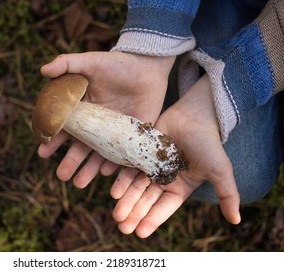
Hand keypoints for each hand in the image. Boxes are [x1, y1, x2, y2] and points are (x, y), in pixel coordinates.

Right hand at [38, 51, 174, 187]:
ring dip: (88, 170)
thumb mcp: (91, 61)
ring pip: (98, 155)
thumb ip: (67, 64)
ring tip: (79, 183)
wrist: (149, 67)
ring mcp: (113, 133)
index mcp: (82, 110)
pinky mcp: (131, 136)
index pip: (64, 129)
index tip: (43, 152)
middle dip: (70, 162)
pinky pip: (122, 155)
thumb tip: (42, 70)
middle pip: (80, 147)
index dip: (53, 140)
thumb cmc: (117, 64)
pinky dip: (114, 165)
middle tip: (62, 176)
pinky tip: (106, 174)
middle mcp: (96, 125)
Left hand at [111, 74, 240, 237]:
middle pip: (146, 201)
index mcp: (179, 188)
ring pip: (135, 187)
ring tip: (116, 214)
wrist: (195, 116)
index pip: (163, 208)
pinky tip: (114, 192)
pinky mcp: (140, 154)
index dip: (152, 220)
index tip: (140, 233)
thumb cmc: (209, 144)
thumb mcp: (220, 171)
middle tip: (122, 228)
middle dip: (135, 214)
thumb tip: (237, 220)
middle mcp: (163, 180)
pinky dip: (122, 181)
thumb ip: (228, 194)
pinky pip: (129, 169)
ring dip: (126, 201)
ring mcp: (150, 167)